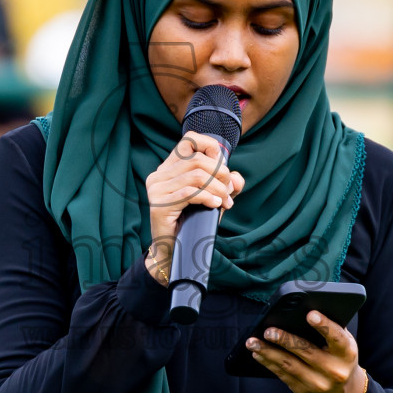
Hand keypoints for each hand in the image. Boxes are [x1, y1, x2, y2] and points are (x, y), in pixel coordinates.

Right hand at [144, 131, 245, 276]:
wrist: (173, 252)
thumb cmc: (193, 222)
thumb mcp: (214, 198)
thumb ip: (226, 185)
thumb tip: (236, 178)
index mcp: (168, 168)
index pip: (189, 140)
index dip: (210, 146)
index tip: (223, 167)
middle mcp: (159, 175)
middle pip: (197, 160)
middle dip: (220, 175)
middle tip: (229, 193)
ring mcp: (156, 189)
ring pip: (195, 176)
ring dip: (217, 189)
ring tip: (224, 202)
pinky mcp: (159, 205)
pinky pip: (189, 193)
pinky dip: (207, 197)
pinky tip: (215, 205)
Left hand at [246, 311, 366, 392]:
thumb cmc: (341, 360)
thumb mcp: (345, 344)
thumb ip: (331, 329)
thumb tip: (306, 309)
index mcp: (346, 353)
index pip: (336, 337)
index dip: (324, 325)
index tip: (310, 314)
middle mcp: (334, 370)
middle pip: (306, 351)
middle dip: (285, 340)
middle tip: (268, 331)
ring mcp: (317, 382)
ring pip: (289, 364)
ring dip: (268, 352)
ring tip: (252, 342)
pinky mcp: (302, 390)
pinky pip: (282, 374)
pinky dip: (268, 363)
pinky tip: (258, 354)